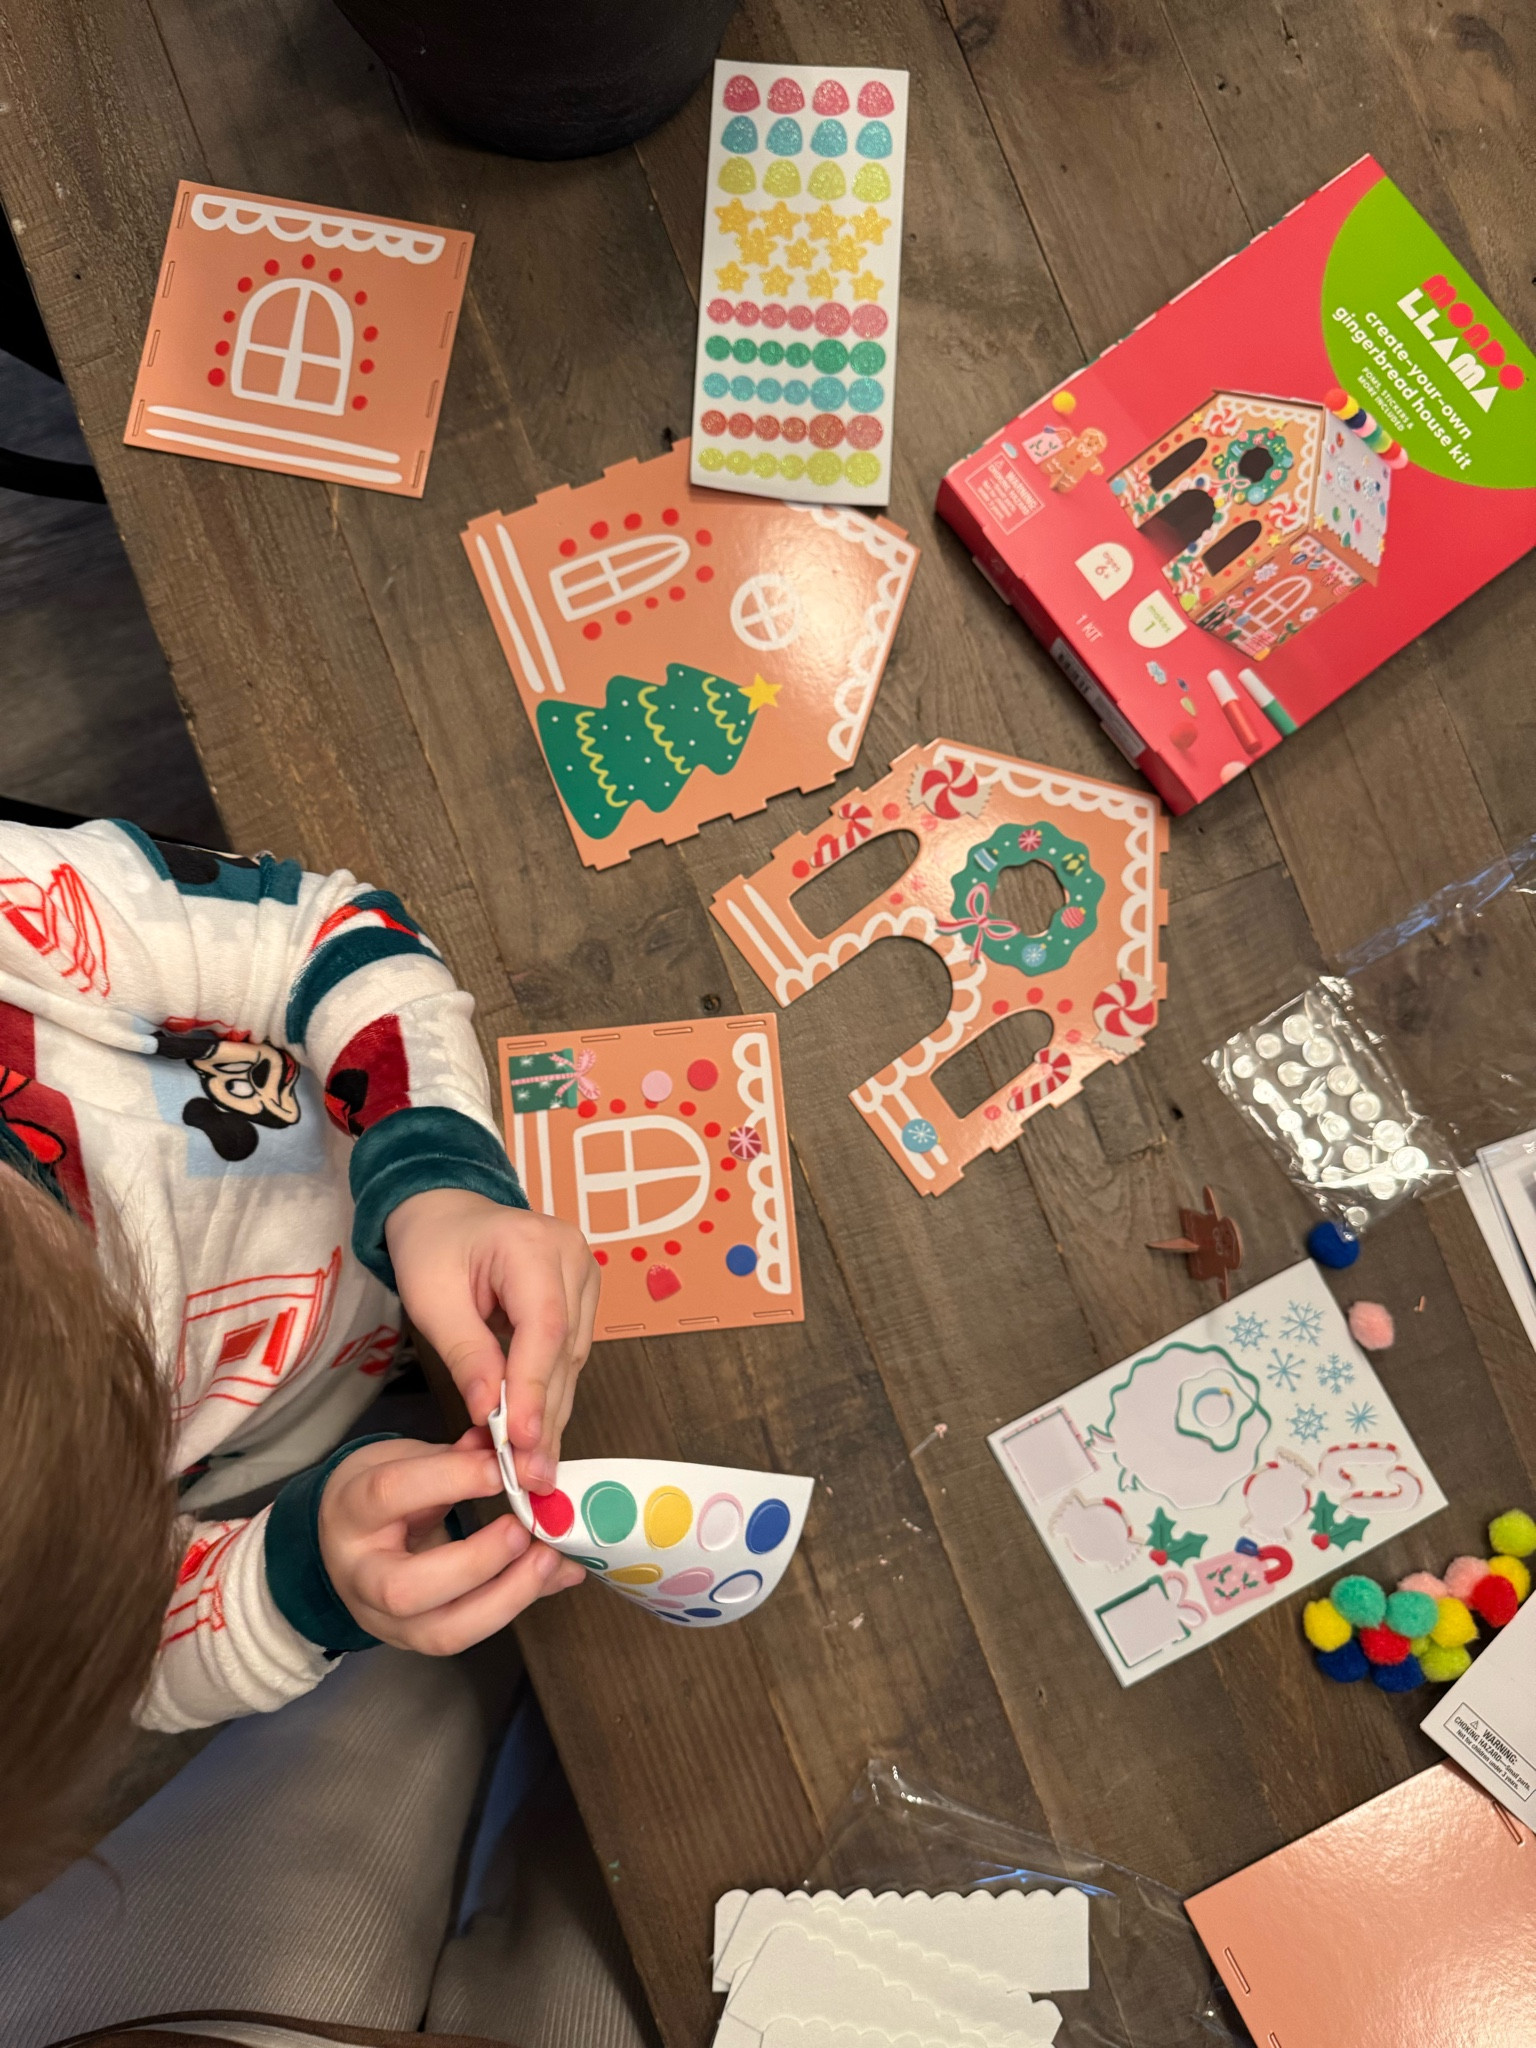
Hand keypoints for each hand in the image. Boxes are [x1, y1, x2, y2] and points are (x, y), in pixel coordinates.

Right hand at [318, 1431, 584, 1652]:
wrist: (346, 1538)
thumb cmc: (384, 1491)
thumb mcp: (409, 1459)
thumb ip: (460, 1457)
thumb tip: (516, 1452)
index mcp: (351, 1510)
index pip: (391, 1494)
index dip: (452, 1479)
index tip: (505, 1469)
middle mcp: (359, 1575)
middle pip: (405, 1588)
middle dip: (476, 1562)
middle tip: (525, 1531)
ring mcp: (384, 1619)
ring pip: (441, 1633)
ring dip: (506, 1598)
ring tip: (549, 1559)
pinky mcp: (416, 1640)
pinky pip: (468, 1636)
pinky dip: (517, 1606)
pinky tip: (553, 1577)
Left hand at [386, 1188, 598, 1490]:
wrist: (445, 1212)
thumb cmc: (432, 1247)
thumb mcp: (432, 1299)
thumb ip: (465, 1353)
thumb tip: (487, 1413)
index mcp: (532, 1245)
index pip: (544, 1327)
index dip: (534, 1388)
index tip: (519, 1441)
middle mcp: (572, 1257)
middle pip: (564, 1349)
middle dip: (544, 1416)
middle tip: (531, 1477)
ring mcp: (583, 1275)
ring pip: (572, 1359)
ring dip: (551, 1413)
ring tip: (533, 1468)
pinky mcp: (581, 1296)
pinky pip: (568, 1354)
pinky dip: (548, 1394)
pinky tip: (534, 1433)